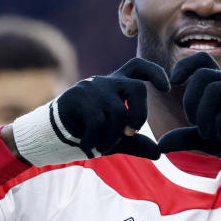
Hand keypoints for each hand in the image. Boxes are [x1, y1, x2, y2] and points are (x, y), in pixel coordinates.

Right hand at [11, 58, 169, 165]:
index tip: (167, 86)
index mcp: (117, 86)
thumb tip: (159, 153)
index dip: (156, 72)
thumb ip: (136, 143)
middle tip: (131, 133)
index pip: (138, 67)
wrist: (53, 136)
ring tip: (100, 147)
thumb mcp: (115, 140)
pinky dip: (96, 141)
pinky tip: (90, 148)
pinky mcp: (76, 97)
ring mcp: (91, 88)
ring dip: (112, 137)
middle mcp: (106, 82)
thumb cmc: (88, 134)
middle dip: (140, 114)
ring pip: (117, 113)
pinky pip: (97, 122)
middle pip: (137, 88)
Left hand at [157, 53, 220, 182]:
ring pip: (215, 91)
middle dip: (193, 104)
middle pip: (203, 77)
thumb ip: (186, 138)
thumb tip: (161, 145)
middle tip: (200, 127)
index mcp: (219, 84)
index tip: (173, 81)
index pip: (201, 61)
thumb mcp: (207, 140)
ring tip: (214, 135)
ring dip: (208, 118)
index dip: (185, 65)